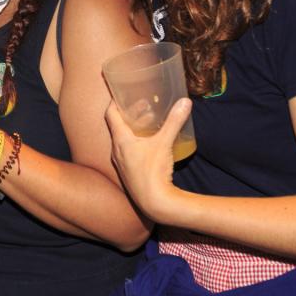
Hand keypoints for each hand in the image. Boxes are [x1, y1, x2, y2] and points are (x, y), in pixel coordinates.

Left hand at [104, 96, 191, 223]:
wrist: (154, 203)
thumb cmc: (154, 171)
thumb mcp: (165, 143)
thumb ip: (174, 121)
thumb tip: (185, 101)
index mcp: (120, 140)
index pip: (110, 114)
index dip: (114, 101)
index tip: (120, 92)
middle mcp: (116, 151)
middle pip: (118, 126)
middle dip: (129, 114)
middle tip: (142, 104)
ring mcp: (121, 163)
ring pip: (123, 140)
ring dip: (133, 129)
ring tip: (149, 121)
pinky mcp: (128, 173)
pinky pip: (127, 152)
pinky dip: (135, 143)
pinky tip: (149, 143)